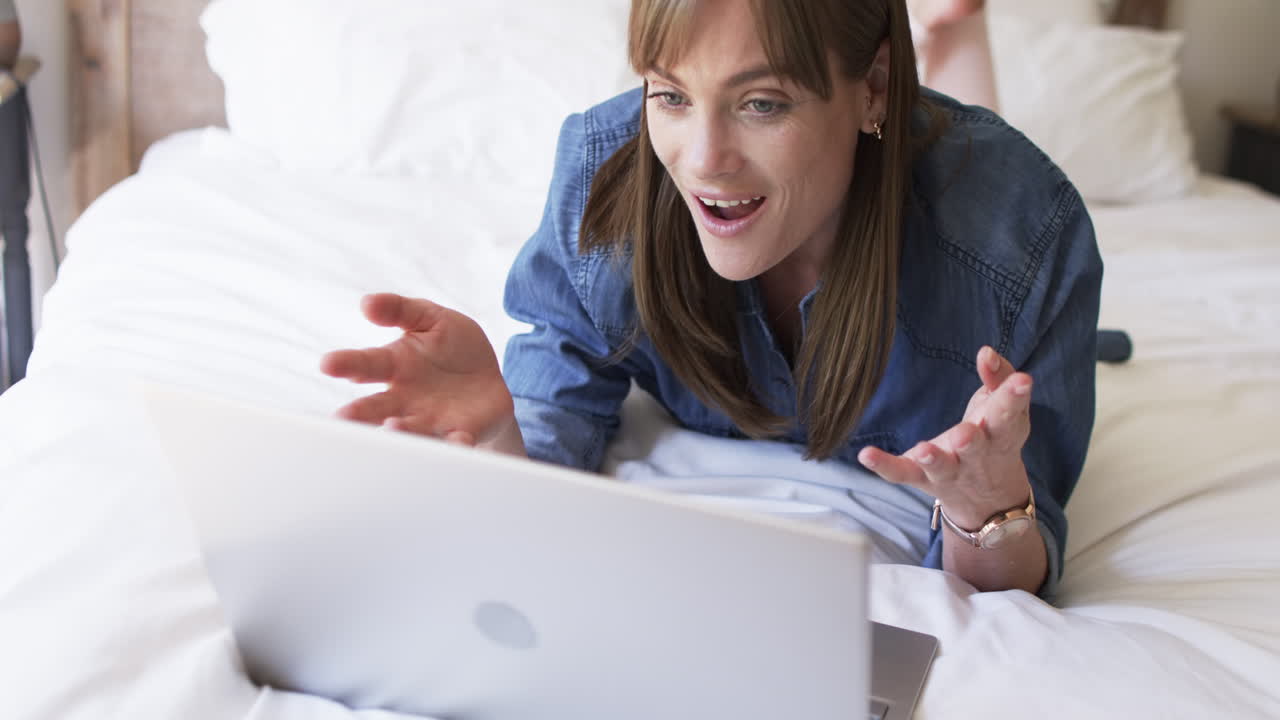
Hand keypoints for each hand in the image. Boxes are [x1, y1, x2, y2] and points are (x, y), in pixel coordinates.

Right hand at [320, 294, 514, 447]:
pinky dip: (455, 444)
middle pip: (376, 407)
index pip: (366, 364)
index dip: (347, 364)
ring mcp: (430, 420)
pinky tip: (457, 441)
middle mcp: (405, 399)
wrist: (491, 379)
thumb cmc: (453, 348)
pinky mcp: (459, 433)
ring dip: (401, 430)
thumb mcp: (431, 319)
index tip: (328, 364)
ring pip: (411, 429)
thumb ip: (400, 310)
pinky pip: (456, 441)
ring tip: (391, 425)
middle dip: (359, 412)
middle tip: (342, 416)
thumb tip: (367, 302)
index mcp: (394, 366)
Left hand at [858, 346, 1032, 529]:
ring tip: (923, 451)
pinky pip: (901, 474)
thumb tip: (986, 352)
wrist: (986, 497)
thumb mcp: (1002, 408)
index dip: (1015, 397)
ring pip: (941, 467)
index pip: (1010, 415)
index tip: (1022, 381)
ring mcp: (948, 471)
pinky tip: (866, 455)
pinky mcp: (921, 478)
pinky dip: (884, 466)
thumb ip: (999, 378)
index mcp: (1002, 434)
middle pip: (976, 448)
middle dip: (971, 442)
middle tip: (966, 434)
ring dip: (933, 459)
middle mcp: (977, 457)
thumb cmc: (993, 436)